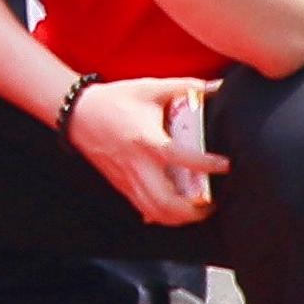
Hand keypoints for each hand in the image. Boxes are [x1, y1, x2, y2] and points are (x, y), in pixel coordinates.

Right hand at [63, 73, 223, 226]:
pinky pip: (144, 209)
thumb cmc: (115, 100)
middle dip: (194, 210)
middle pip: (166, 202)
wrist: (77, 113)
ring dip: (180, 218)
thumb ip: (185, 87)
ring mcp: (127, 178)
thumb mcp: (150, 88)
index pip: (180, 158)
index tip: (227, 164)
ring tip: (198, 209)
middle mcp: (137, 164)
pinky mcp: (121, 185)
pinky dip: (163, 216)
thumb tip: (218, 85)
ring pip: (155, 212)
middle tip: (213, 202)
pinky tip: (175, 209)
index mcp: (146, 139)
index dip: (207, 164)